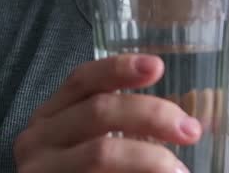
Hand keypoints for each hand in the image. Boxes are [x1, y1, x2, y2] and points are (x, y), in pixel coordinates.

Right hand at [14, 54, 199, 172]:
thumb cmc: (83, 170)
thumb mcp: (93, 144)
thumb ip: (127, 127)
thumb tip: (188, 126)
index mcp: (51, 117)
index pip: (82, 80)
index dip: (119, 68)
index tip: (157, 66)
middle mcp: (38, 139)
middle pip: (99, 110)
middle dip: (152, 114)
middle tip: (190, 130)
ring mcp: (40, 170)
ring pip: (102, 151)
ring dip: (150, 157)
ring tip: (179, 170)